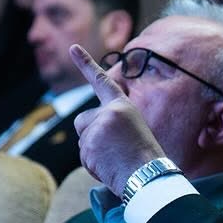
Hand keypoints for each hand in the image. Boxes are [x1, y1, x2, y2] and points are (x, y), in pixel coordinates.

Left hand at [69, 45, 165, 194]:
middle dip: (89, 134)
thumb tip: (90, 132)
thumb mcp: (132, 129)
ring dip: (92, 151)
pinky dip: (93, 165)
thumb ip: (111, 122)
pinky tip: (109, 167)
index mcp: (123, 105)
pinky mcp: (89, 145)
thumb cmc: (144, 156)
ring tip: (115, 158)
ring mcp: (98, 128)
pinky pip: (83, 156)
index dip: (86, 63)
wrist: (149, 176)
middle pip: (82, 120)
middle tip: (112, 148)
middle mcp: (108, 112)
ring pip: (82, 140)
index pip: (101, 81)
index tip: (72, 47)